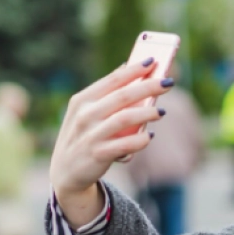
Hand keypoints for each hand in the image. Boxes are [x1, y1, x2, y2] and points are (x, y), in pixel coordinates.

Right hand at [49, 59, 172, 225]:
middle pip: (123, 96)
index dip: (134, 70)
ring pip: (125, 118)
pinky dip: (140, 140)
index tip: (153, 62)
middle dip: (148, 87)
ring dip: (147, 113)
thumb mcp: (87, 113)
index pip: (112, 80)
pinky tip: (149, 136)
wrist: (66, 172)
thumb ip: (106, 94)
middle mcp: (85, 115)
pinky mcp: (98, 154)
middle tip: (168, 82)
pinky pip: (125, 145)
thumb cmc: (84, 136)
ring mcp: (91, 134)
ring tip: (162, 111)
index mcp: (82, 100)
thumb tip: (128, 69)